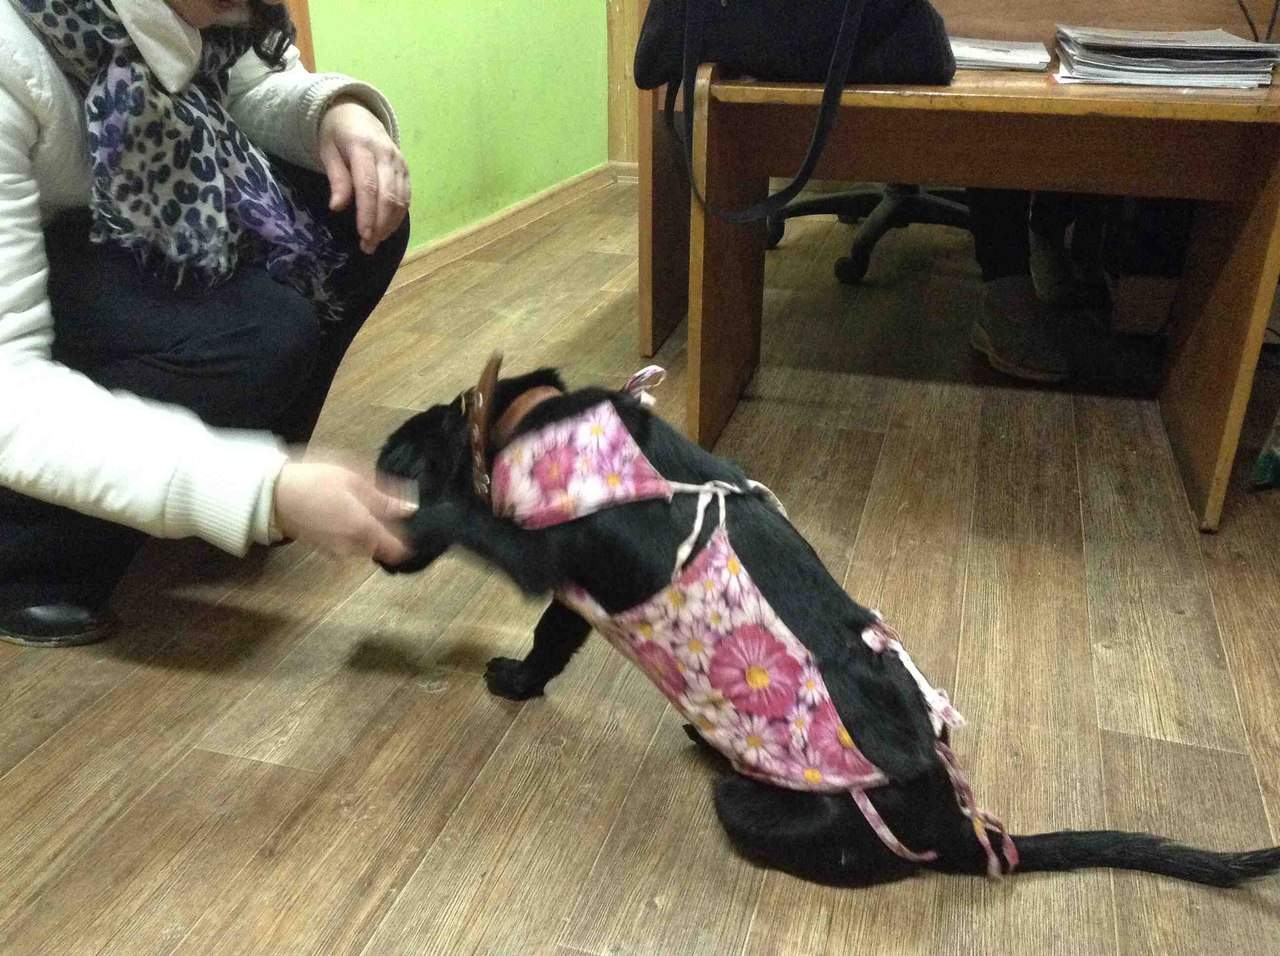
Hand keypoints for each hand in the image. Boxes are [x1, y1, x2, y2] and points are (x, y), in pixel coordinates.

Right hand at [273, 459, 417, 563]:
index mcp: (364, 529)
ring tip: (358, 506)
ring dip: (367, 533)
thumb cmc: (315, 480)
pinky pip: (347, 546)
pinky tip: (342, 513)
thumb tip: (411, 508)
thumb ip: (384, 498)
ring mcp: (336, 551)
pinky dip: (350, 534)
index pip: (397, 550)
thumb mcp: (354, 480)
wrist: (272, 495)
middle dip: (385, 532)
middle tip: (382, 506)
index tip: (411, 527)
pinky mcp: (322, 549)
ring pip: (364, 547)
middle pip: (381, 547)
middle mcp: (352, 546)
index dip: (407, 541)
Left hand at [318, 97, 410, 254]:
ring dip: (390, 224)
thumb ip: (336, 178)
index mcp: (363, 147)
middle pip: (388, 196)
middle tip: (368, 246)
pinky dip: (398, 216)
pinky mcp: (406, 169)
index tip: (363, 235)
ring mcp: (400, 162)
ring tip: (375, 242)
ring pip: (401, 199)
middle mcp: (387, 155)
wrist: (356, 112)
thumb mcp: (327, 150)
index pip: (369, 186)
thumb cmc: (336, 134)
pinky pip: (406, 196)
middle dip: (380, 224)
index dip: (368, 213)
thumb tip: (337, 207)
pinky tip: (386, 229)